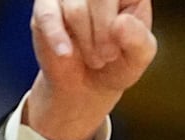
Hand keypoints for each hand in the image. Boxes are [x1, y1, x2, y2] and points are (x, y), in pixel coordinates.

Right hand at [25, 0, 155, 139]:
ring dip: (87, 43)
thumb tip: (120, 23)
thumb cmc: (117, 63)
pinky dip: (58, 38)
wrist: (86, 85)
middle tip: (107, 56)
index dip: (123, 25)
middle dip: (104, 34)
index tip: (121, 47)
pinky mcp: (46, 6)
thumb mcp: (138, 57)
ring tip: (93, 57)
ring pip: (76, 10)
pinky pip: (48, 15)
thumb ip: (139, 40)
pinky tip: (66, 53)